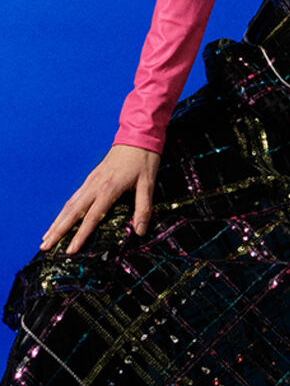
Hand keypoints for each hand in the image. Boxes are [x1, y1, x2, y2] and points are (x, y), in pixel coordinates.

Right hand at [40, 144, 160, 254]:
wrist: (137, 136)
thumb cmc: (144, 159)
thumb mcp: (148, 183)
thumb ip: (143, 208)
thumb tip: (140, 231)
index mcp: (109, 188)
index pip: (91, 217)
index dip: (80, 235)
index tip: (70, 250)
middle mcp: (95, 185)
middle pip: (72, 212)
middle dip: (58, 230)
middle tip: (45, 247)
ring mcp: (91, 181)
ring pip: (70, 204)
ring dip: (57, 221)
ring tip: (46, 237)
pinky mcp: (92, 178)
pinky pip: (74, 197)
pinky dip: (64, 210)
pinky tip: (60, 218)